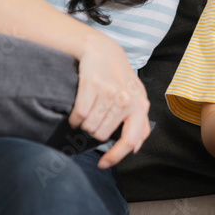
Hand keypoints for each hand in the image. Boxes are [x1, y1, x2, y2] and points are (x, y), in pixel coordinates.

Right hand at [69, 33, 150, 168]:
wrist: (103, 50)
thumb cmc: (120, 78)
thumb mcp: (136, 98)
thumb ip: (139, 123)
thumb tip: (135, 148)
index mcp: (140, 106)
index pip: (130, 139)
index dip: (115, 156)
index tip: (102, 165)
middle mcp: (126, 100)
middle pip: (101, 135)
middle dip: (95, 131)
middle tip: (96, 117)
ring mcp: (109, 92)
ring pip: (89, 127)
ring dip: (84, 124)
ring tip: (89, 111)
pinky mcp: (91, 85)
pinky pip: (78, 115)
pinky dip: (74, 118)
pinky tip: (79, 108)